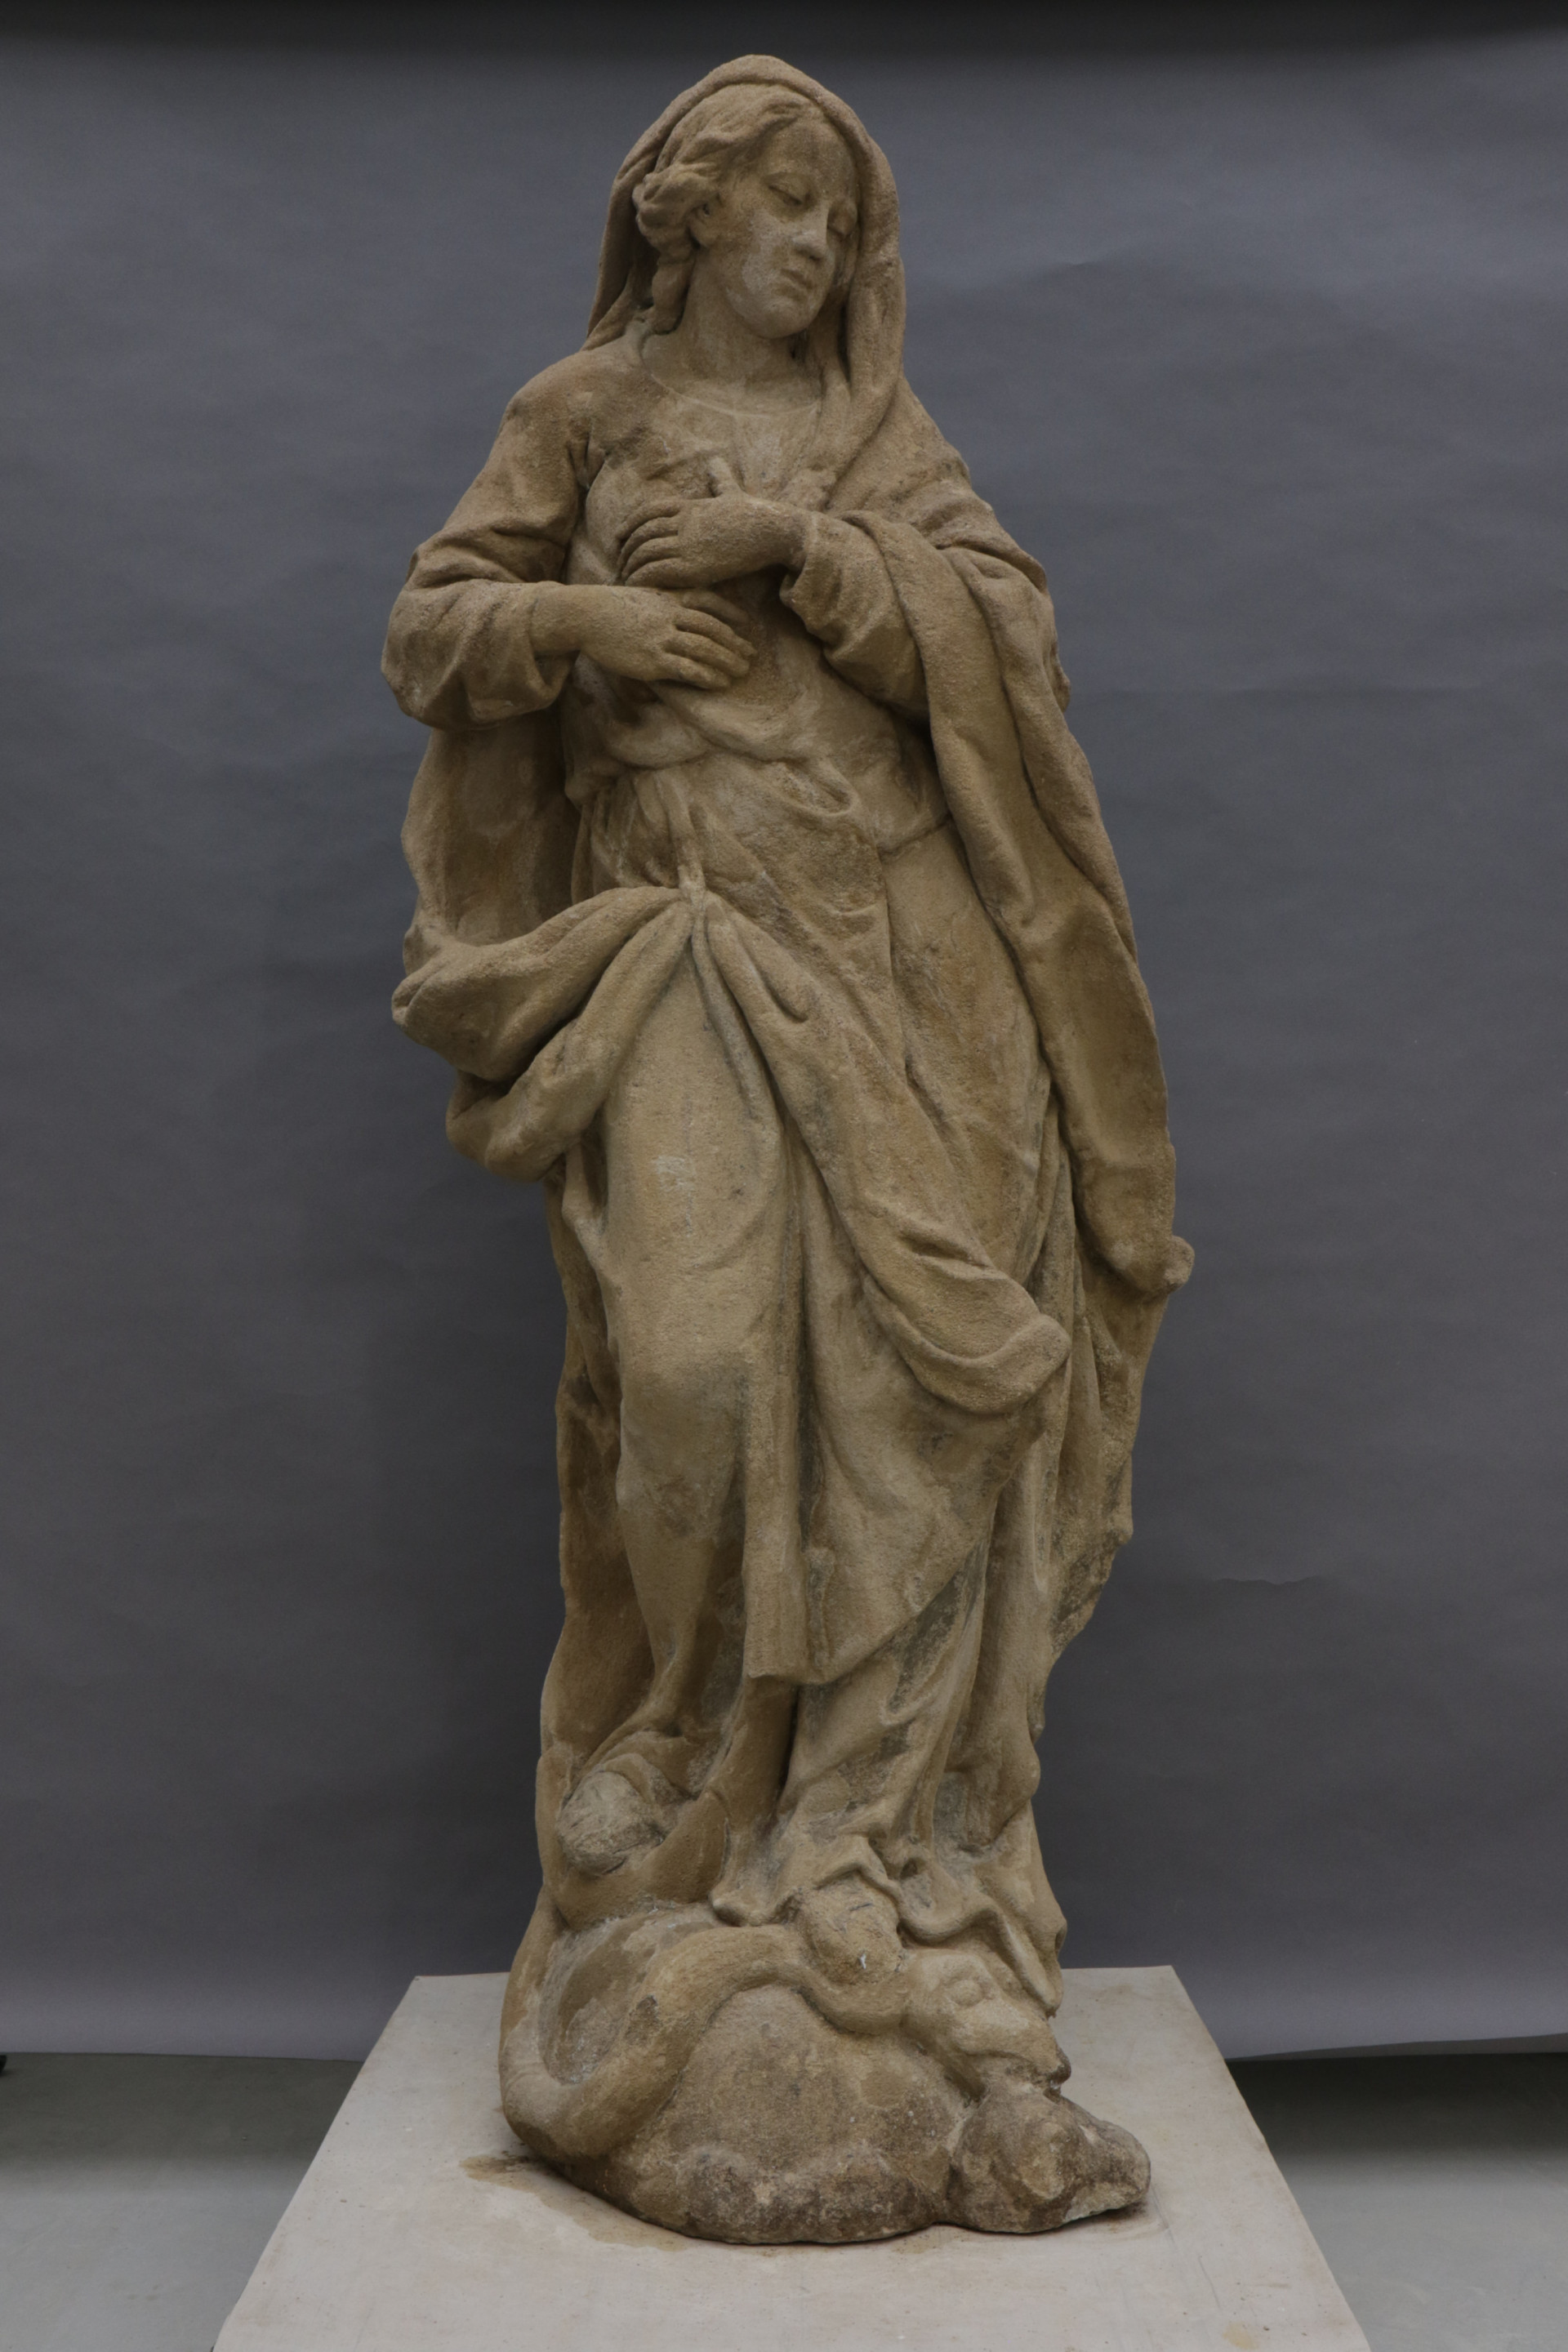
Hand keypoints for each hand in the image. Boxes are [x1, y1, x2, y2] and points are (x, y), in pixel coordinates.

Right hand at [532, 583, 754, 689]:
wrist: (586, 615)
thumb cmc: (609, 608)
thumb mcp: (641, 596)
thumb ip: (661, 603)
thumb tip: (673, 612)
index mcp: (669, 598)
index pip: (709, 602)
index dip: (730, 613)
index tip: (746, 623)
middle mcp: (671, 616)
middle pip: (713, 628)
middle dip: (734, 642)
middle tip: (750, 655)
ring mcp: (662, 637)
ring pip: (705, 649)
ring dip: (727, 661)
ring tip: (741, 671)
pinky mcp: (653, 659)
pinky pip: (688, 668)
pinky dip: (708, 675)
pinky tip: (720, 682)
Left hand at [619, 496, 804, 588]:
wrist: (771, 531)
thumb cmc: (757, 514)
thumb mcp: (733, 492)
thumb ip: (720, 480)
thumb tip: (716, 461)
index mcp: (689, 507)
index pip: (648, 512)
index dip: (629, 524)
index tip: (619, 537)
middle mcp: (683, 523)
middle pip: (641, 533)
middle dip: (626, 549)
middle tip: (619, 564)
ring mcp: (686, 544)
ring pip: (645, 552)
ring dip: (630, 567)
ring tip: (625, 579)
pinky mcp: (693, 566)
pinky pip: (656, 570)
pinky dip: (641, 578)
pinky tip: (637, 587)